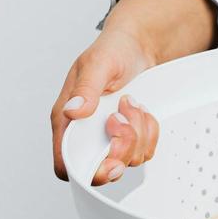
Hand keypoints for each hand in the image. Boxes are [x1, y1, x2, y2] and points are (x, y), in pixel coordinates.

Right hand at [51, 28, 159, 184]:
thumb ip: (85, 89)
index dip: (86, 171)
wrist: (138, 47)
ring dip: (138, 133)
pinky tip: (144, 111)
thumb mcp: (98, 64)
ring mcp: (110, 136)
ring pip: (129, 159)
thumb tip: (72, 112)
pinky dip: (150, 132)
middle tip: (123, 117)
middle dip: (121, 147)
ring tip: (133, 103)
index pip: (66, 164)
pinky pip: (145, 150)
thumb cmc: (112, 51)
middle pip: (102, 169)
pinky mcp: (131, 135)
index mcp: (67, 121)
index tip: (110, 157)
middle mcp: (87, 133)